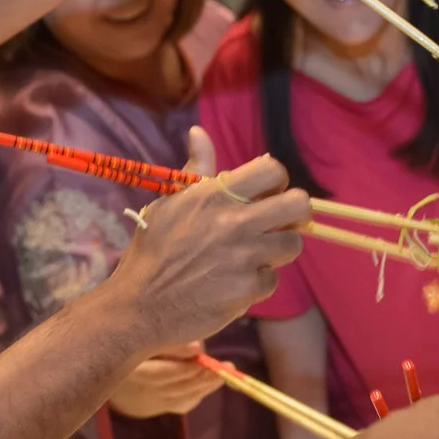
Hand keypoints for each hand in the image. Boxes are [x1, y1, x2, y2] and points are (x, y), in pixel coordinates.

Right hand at [102, 127, 309, 347]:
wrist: (139, 306)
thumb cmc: (152, 251)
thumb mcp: (168, 203)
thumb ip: (197, 170)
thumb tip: (200, 132)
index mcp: (214, 195)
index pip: (272, 171)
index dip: (276, 183)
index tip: (266, 196)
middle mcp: (234, 222)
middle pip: (299, 205)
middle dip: (294, 215)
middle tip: (278, 225)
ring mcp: (244, 257)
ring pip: (293, 244)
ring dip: (277, 250)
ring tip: (251, 256)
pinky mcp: (248, 289)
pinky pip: (272, 280)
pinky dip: (257, 284)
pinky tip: (233, 284)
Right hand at [109, 344, 220, 418]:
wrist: (99, 371)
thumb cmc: (124, 343)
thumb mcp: (138, 337)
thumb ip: (167, 341)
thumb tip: (198, 346)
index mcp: (130, 371)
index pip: (161, 372)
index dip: (184, 364)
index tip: (201, 350)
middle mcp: (139, 391)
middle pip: (177, 386)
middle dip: (204, 376)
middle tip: (227, 367)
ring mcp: (147, 403)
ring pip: (182, 397)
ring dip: (205, 386)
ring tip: (225, 374)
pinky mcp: (154, 408)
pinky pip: (181, 405)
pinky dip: (197, 395)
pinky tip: (209, 384)